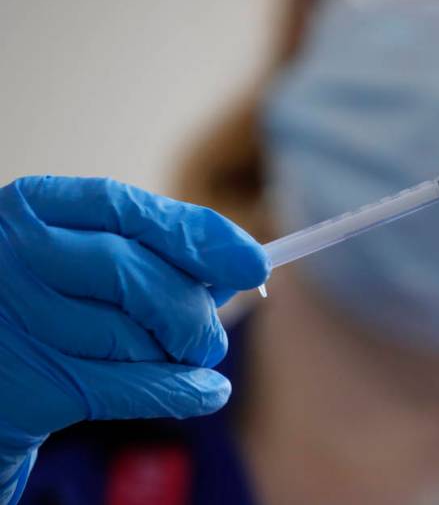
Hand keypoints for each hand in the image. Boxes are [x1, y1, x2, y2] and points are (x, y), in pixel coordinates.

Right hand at [0, 176, 267, 502]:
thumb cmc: (54, 303)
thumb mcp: (90, 258)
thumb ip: (156, 255)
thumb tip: (241, 267)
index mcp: (37, 207)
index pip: (129, 209)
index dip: (199, 235)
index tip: (254, 262)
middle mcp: (15, 254)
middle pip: (136, 276)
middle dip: (191, 312)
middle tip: (212, 338)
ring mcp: (14, 319)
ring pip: (133, 336)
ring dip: (177, 356)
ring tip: (182, 360)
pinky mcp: (24, 385)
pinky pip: (130, 386)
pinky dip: (181, 391)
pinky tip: (207, 391)